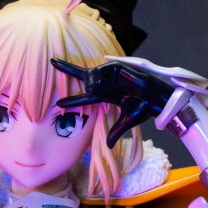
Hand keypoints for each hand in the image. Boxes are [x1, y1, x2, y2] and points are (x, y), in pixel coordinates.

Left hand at [53, 58, 172, 146]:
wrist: (156, 99)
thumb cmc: (143, 109)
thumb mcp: (127, 122)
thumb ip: (115, 132)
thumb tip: (108, 146)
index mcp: (105, 96)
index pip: (85, 98)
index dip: (72, 100)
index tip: (58, 102)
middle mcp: (105, 84)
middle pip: (82, 76)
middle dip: (67, 68)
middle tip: (52, 60)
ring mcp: (109, 74)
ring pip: (90, 78)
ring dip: (96, 86)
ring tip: (110, 91)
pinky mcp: (115, 67)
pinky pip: (100, 72)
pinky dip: (102, 80)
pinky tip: (110, 84)